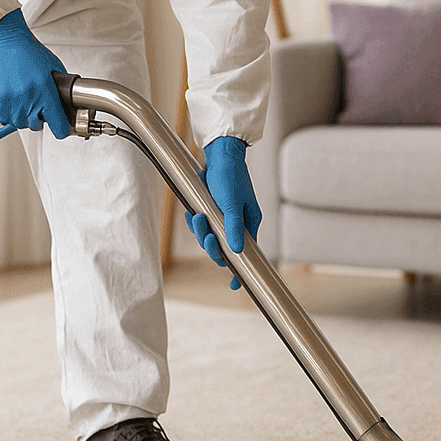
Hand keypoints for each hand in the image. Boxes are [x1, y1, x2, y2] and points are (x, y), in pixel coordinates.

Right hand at [0, 9, 70, 138]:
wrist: (6, 41)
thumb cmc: (28, 51)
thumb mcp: (54, 67)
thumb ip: (59, 86)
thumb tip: (66, 100)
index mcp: (46, 90)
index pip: (57, 123)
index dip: (61, 129)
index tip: (61, 129)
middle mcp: (29, 97)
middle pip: (36, 125)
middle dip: (39, 120)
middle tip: (39, 111)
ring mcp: (12, 99)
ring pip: (19, 123)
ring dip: (23, 118)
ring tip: (25, 105)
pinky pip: (4, 118)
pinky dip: (9, 115)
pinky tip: (14, 105)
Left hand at [185, 135, 260, 290]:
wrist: (219, 155)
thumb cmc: (229, 176)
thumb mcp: (231, 204)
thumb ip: (233, 227)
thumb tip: (236, 251)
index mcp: (249, 222)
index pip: (247, 253)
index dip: (239, 270)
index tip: (234, 285)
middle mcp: (238, 222)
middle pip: (224, 247)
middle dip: (211, 244)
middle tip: (205, 236)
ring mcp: (225, 216)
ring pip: (210, 235)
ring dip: (200, 230)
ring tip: (196, 216)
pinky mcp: (213, 209)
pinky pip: (203, 224)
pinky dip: (196, 221)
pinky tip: (191, 212)